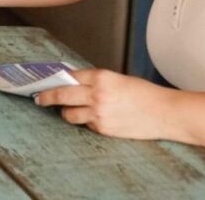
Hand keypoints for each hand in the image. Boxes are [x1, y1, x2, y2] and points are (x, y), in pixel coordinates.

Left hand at [34, 69, 172, 139]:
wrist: (164, 112)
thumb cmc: (146, 94)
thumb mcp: (118, 79)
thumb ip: (97, 81)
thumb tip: (75, 83)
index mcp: (102, 77)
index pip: (70, 76)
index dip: (56, 80)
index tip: (46, 82)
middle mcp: (97, 94)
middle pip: (61, 94)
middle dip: (47, 97)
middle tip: (39, 98)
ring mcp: (99, 113)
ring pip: (69, 114)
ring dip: (65, 112)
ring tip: (67, 110)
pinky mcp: (103, 128)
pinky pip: (85, 125)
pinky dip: (85, 121)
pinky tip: (93, 118)